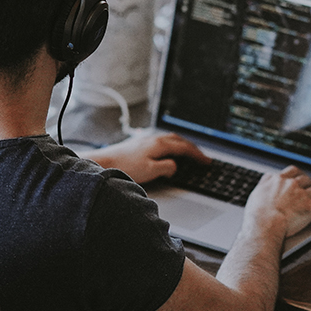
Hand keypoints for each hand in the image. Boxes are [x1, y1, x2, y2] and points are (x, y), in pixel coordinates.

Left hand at [82, 132, 208, 183]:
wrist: (104, 162)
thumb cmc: (125, 167)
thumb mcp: (151, 171)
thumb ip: (167, 168)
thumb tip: (175, 166)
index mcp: (160, 144)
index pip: (185, 148)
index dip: (198, 155)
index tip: (206, 161)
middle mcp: (154, 139)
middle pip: (179, 140)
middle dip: (192, 148)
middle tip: (201, 157)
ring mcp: (146, 139)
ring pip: (170, 139)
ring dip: (182, 145)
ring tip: (188, 153)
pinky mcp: (138, 143)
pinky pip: (161, 141)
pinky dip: (171, 146)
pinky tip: (167, 151)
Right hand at [243, 166, 310, 237]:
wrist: (265, 224)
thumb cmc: (257, 215)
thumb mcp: (256, 194)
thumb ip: (264, 184)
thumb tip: (266, 179)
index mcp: (278, 180)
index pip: (292, 171)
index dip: (299, 174)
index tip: (302, 176)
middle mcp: (291, 184)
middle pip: (307, 180)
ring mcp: (302, 195)